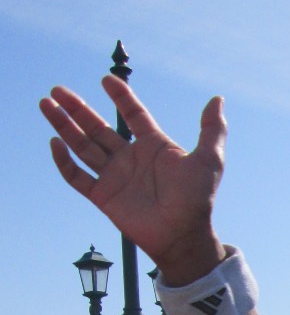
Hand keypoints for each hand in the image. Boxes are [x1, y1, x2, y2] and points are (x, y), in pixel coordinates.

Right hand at [40, 77, 227, 282]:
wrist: (183, 234)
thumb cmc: (198, 199)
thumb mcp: (209, 161)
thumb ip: (212, 130)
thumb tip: (217, 99)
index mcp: (154, 147)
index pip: (133, 115)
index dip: (121, 97)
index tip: (106, 79)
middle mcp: (132, 159)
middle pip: (98, 127)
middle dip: (78, 109)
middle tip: (58, 90)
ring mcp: (116, 177)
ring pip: (83, 146)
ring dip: (64, 126)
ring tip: (46, 103)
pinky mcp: (104, 197)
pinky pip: (78, 177)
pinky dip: (65, 162)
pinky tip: (56, 143)